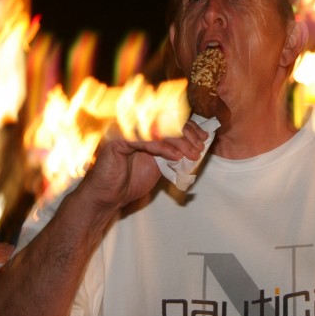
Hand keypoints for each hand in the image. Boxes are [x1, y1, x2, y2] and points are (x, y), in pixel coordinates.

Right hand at [78, 119, 206, 210]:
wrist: (110, 197)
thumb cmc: (131, 180)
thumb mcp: (159, 162)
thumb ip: (173, 149)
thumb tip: (197, 143)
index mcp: (142, 125)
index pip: (170, 118)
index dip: (190, 126)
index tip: (204, 137)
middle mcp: (132, 123)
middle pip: (164, 119)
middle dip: (187, 133)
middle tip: (200, 147)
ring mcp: (123, 129)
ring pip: (157, 128)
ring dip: (179, 141)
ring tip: (192, 154)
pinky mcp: (116, 139)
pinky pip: (145, 139)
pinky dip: (163, 147)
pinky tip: (176, 157)